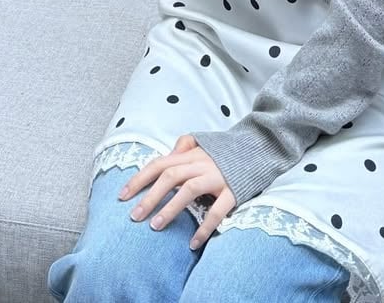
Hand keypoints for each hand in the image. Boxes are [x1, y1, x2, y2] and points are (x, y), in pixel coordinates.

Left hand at [117, 133, 236, 249]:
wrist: (261, 146)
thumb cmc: (228, 149)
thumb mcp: (205, 141)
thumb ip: (185, 145)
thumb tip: (169, 152)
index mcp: (192, 154)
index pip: (160, 163)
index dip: (140, 178)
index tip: (122, 196)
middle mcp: (202, 163)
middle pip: (171, 176)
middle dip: (150, 196)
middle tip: (134, 216)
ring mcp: (218, 176)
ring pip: (189, 189)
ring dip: (170, 208)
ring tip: (155, 226)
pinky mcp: (233, 190)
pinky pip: (218, 209)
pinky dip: (205, 226)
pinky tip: (193, 242)